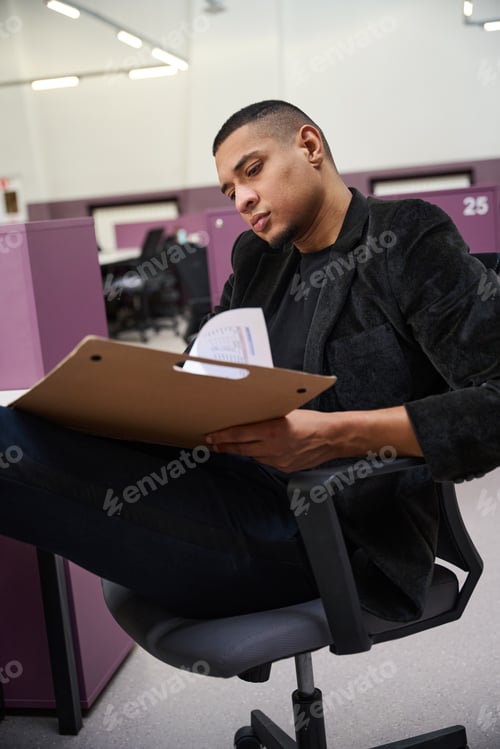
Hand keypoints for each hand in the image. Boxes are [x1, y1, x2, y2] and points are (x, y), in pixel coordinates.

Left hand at [206, 409, 346, 471]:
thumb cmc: (312, 421)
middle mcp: (273, 447)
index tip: (211, 436)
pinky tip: (260, 450)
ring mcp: (279, 460)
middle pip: (241, 448)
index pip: (240, 434)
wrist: (332, 438)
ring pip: (253, 456)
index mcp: (273, 430)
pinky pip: (266, 462)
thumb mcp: (287, 413)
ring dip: (242, 450)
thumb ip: (267, 419)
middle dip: (225, 446)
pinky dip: (260, 455)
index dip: (223, 436)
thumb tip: (250, 418)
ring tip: (231, 446)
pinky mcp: (284, 468)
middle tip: (213, 443)